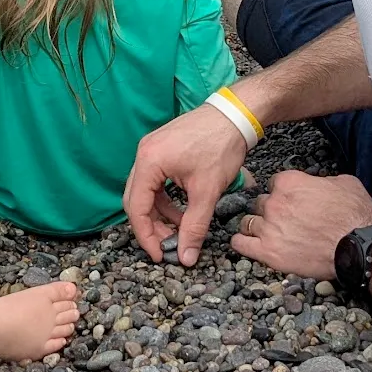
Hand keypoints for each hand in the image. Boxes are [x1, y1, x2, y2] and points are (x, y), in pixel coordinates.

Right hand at [123, 101, 249, 266]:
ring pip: (146, 192)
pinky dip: (166, 200)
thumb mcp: (207, 191)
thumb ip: (194, 227)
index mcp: (149, 162)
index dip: (146, 236)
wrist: (236, 114)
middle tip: (169, 246)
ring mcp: (152, 149)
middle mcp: (144, 153)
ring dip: (160, 214)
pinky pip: (156, 181)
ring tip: (181, 230)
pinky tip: (184, 211)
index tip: (160, 255)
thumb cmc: (221, 145)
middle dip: (151, 227)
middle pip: (135, 200)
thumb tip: (185, 257)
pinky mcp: (162, 149)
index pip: (136, 208)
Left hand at [231, 170, 371, 278]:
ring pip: (248, 222)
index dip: (281, 193)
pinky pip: (240, 244)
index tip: (288, 201)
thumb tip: (317, 184)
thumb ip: (321, 180)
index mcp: (290, 182)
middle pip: (259, 203)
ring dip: (256, 226)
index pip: (273, 183)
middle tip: (284, 221)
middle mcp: (275, 203)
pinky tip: (248, 243)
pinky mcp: (268, 252)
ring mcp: (269, 228)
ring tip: (268, 234)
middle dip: (270, 211)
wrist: (359, 247)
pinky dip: (242, 243)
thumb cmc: (355, 216)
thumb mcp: (342, 183)